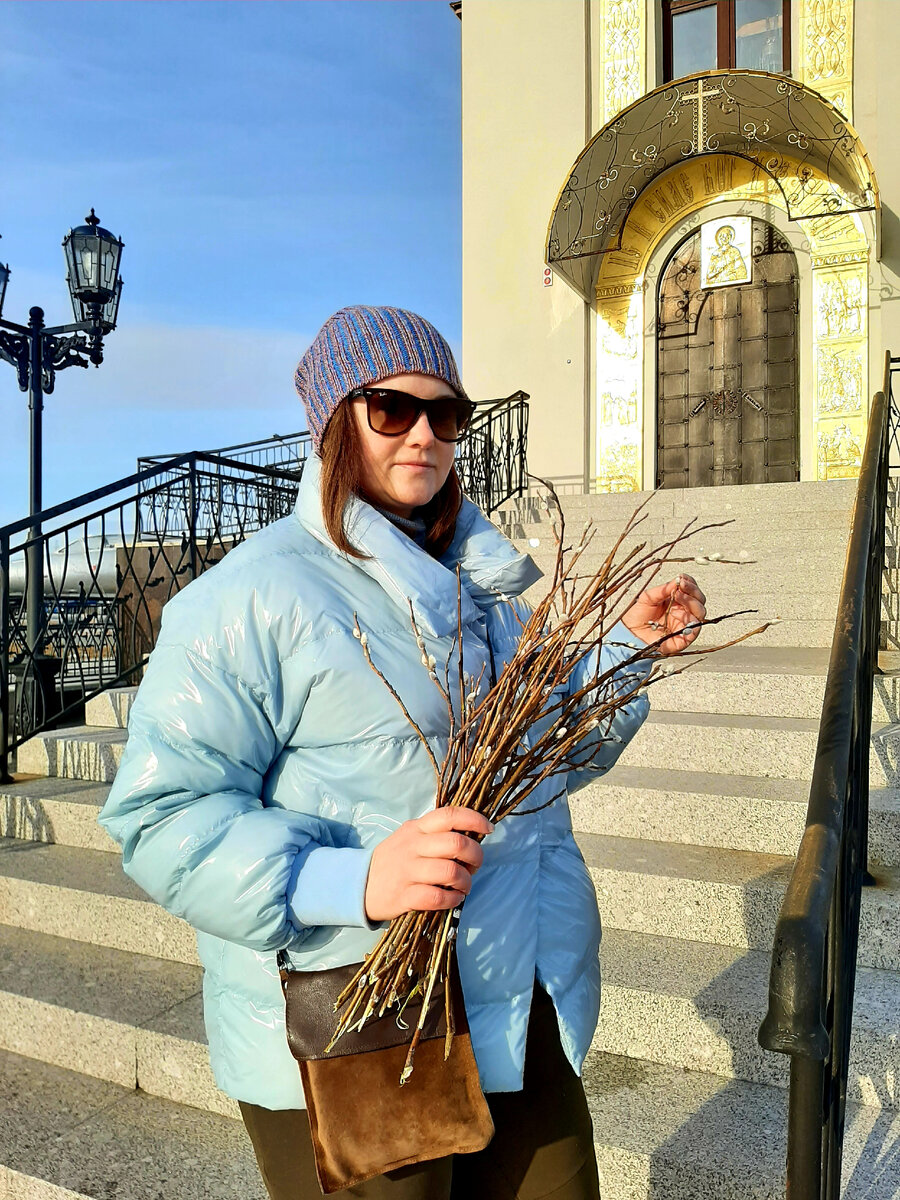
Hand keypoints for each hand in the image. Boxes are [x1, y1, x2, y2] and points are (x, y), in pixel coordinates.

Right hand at [364, 806, 492, 921]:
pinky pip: (437, 898)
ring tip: (464, 886)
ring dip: (466, 882)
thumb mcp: (409, 837)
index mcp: (416, 828)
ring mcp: (407, 871)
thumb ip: (434, 833)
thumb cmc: (393, 860)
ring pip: (451, 872)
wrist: (358, 885)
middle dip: (476, 856)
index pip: (449, 815)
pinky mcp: (404, 896)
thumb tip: (471, 835)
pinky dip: (452, 900)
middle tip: (475, 866)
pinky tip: (453, 899)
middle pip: (456, 843)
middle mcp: (413, 846)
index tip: (488, 829)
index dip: (474, 819)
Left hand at [621, 573, 706, 655]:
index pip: (692, 591)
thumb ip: (663, 589)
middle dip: (692, 591)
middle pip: (700, 600)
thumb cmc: (638, 617)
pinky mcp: (684, 638)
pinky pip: (695, 628)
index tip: (681, 578)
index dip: (690, 584)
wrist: (630, 634)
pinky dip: (688, 618)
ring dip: (690, 602)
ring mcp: (684, 625)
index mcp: (677, 602)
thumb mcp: (648, 597)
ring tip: (677, 597)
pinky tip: (675, 613)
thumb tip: (677, 580)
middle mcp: (684, 612)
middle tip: (681, 586)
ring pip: (700, 612)